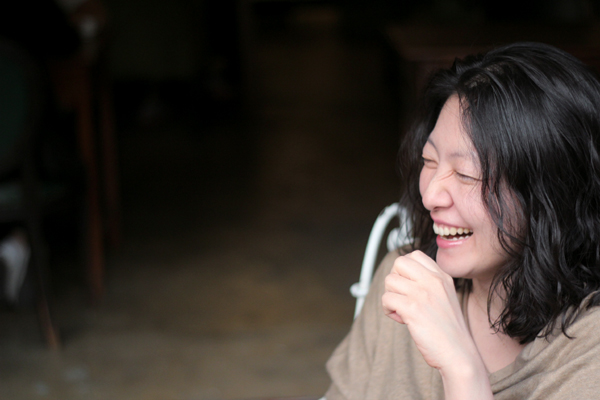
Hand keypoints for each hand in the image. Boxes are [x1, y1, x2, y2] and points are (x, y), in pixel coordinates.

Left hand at [382, 251, 477, 370]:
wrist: (459, 354)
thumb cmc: (448, 329)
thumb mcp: (444, 296)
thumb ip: (428, 282)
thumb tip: (400, 276)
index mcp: (441, 276)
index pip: (414, 255)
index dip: (405, 271)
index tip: (409, 287)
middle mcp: (433, 281)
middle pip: (399, 263)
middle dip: (394, 280)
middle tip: (402, 297)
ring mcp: (423, 294)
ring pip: (389, 281)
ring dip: (390, 296)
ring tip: (402, 310)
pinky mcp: (412, 309)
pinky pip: (386, 298)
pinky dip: (388, 310)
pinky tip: (401, 320)